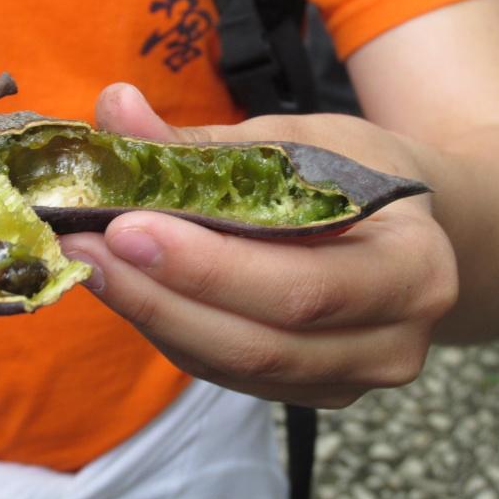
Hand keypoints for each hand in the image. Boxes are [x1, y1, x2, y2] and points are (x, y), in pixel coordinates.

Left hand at [61, 84, 457, 407]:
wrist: (406, 230)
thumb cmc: (357, 174)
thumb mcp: (299, 141)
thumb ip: (208, 142)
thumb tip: (115, 108)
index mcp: (412, 271)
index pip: (303, 287)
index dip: (209, 267)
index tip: (125, 225)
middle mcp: (391, 342)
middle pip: (260, 342)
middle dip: (161, 297)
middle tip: (85, 248)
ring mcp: (348, 378)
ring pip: (233, 364)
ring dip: (152, 315)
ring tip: (90, 263)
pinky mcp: (307, 389)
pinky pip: (226, 372)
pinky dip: (170, 330)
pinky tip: (128, 288)